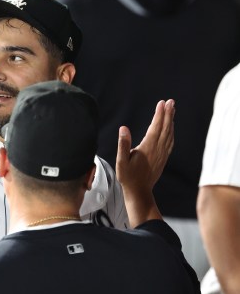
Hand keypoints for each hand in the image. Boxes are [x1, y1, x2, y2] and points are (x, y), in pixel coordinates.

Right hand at [115, 99, 173, 225]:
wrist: (139, 192)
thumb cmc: (128, 177)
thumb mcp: (121, 161)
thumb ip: (123, 144)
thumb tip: (123, 128)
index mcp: (148, 148)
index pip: (155, 127)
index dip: (159, 114)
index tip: (162, 103)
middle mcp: (157, 149)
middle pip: (165, 128)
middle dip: (168, 114)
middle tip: (171, 101)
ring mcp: (162, 154)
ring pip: (169, 134)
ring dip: (171, 121)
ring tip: (172, 110)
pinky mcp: (162, 158)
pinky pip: (170, 142)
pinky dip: (171, 132)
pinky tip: (171, 128)